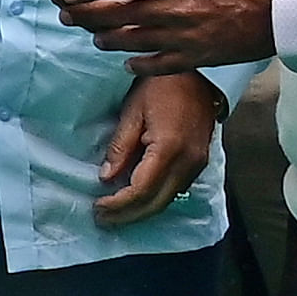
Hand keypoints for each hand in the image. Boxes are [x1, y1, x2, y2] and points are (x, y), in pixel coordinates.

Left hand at [49, 0, 281, 66]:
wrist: (286, 11)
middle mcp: (175, 10)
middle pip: (120, 15)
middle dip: (88, 16)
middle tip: (67, 16)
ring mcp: (185, 37)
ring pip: (133, 42)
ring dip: (108, 40)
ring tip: (94, 36)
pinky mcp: (198, 57)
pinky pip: (159, 65)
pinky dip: (138, 65)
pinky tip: (126, 61)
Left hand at [93, 70, 218, 225]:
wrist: (198, 76)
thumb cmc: (161, 86)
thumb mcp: (133, 111)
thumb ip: (121, 146)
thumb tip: (106, 178)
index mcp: (169, 148)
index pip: (141, 190)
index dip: (118, 204)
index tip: (97, 207)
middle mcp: (188, 162)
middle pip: (156, 203)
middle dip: (127, 215)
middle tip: (102, 219)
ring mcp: (198, 164)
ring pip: (167, 200)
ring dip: (140, 211)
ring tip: (114, 214)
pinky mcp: (200, 163)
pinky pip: (176, 190)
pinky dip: (154, 199)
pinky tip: (136, 200)